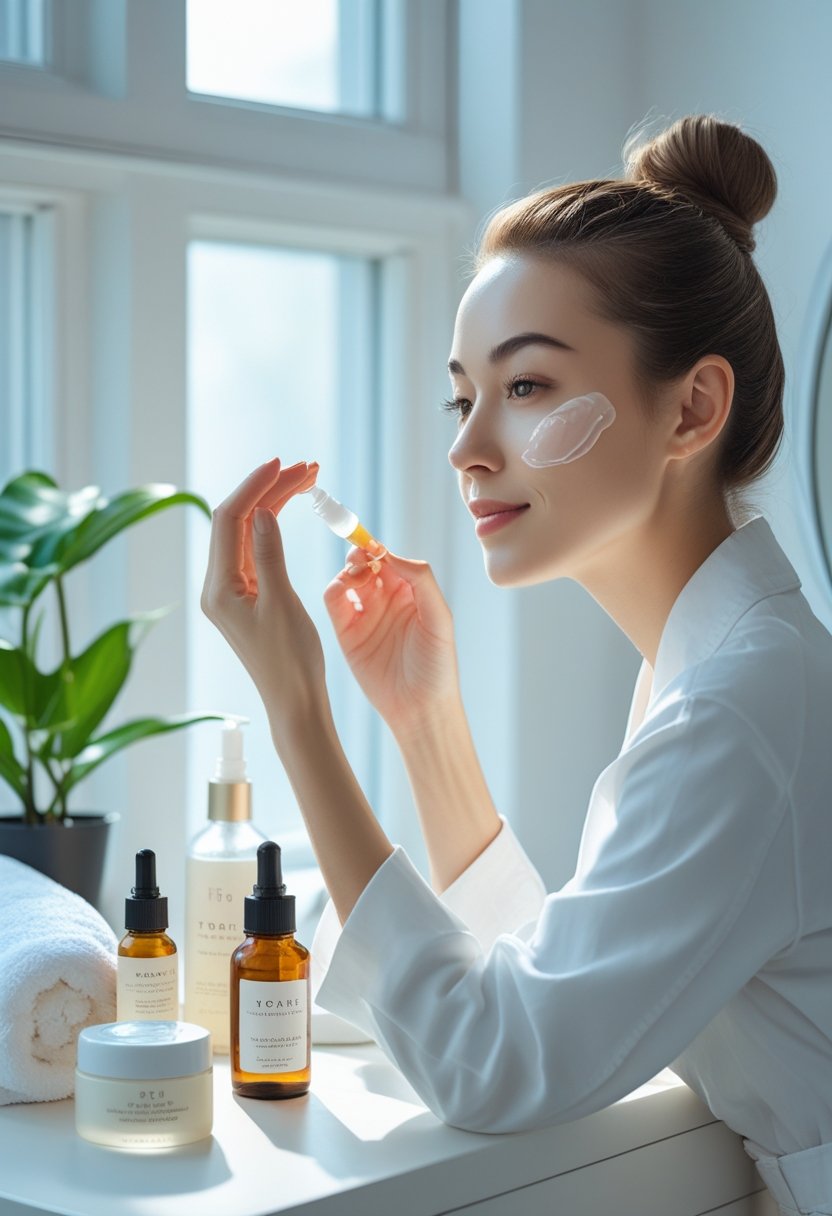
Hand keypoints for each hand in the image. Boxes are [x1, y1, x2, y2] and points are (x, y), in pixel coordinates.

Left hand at [201, 458, 325, 730]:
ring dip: (275, 503)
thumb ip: (269, 555)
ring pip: (250, 532)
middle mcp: (219, 586)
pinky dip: (274, 525)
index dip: (254, 488)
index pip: (230, 521)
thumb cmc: (291, 661)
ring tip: (307, 478)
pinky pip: (257, 548)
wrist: (296, 700)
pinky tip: (291, 507)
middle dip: (269, 489)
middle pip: (239, 521)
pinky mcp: (249, 594)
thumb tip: (263, 512)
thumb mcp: (281, 604)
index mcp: (219, 589)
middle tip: (306, 467)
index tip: (281, 465)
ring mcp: (233, 590)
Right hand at [323, 545, 460, 735]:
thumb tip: (390, 553)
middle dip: (361, 554)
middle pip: (367, 564)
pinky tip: (344, 587)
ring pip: (349, 578)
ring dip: (348, 569)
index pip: (391, 559)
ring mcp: (365, 615)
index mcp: (411, 593)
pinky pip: (334, 601)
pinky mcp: (346, 632)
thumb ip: (420, 580)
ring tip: (356, 575)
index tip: (373, 545)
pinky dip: (334, 587)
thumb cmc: (437, 665)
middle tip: (361, 557)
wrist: (419, 707)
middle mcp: (387, 600)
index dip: (380, 548)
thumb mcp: (439, 618)